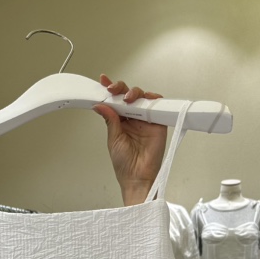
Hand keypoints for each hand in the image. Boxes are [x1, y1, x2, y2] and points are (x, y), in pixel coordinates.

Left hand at [92, 74, 166, 205]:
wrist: (138, 177)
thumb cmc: (125, 164)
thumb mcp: (113, 139)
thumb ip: (110, 120)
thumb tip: (101, 105)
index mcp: (120, 122)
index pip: (115, 102)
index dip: (110, 90)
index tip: (103, 81)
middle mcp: (133, 118)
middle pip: (128, 95)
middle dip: (121, 89)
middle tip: (113, 90)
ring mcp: (145, 119)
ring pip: (142, 97)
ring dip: (134, 93)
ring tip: (127, 99)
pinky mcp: (158, 123)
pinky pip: (157, 105)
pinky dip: (152, 98)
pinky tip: (145, 99)